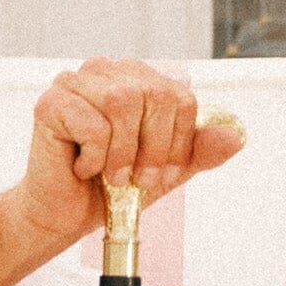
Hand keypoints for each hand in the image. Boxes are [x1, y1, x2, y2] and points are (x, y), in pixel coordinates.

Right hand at [9, 58, 244, 257]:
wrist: (66, 215)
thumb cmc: (112, 187)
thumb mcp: (167, 170)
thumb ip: (199, 151)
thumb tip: (236, 136)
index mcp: (137, 79)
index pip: (180, 96)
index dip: (178, 141)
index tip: (162, 174)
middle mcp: (107, 71)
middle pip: (154, 94)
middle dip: (153, 148)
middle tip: (136, 178)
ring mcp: (75, 82)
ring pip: (122, 103)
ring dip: (122, 154)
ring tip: (111, 175)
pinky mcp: (50, 102)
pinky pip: (92, 124)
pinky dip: (95, 158)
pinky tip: (82, 166)